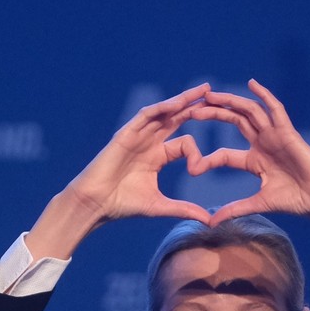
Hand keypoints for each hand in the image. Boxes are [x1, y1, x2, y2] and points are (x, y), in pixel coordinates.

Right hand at [64, 83, 212, 227]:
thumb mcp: (159, 206)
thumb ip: (184, 209)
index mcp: (157, 156)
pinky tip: (177, 103)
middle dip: (193, 105)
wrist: (96, 203)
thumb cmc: (122, 205)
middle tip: (213, 93)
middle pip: (175, 118)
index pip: (184, 144)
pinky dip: (162, 108)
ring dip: (182, 100)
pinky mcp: (126, 133)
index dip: (195, 154)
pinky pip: (146, 115)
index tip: (198, 170)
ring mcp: (137, 136)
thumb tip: (209, 220)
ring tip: (202, 90)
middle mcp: (149, 142)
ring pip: (163, 112)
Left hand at [189, 79, 309, 233]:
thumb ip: (235, 209)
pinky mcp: (287, 131)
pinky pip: (275, 109)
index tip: (192, 166)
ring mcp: (275, 135)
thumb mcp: (258, 204)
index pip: (225, 154)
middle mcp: (263, 143)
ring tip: (211, 95)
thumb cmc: (295, 200)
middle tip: (192, 110)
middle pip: (234, 123)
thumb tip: (211, 223)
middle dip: (214, 115)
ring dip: (230, 102)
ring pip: (249, 112)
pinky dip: (264, 95)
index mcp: (255, 160)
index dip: (208, 158)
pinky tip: (251, 83)